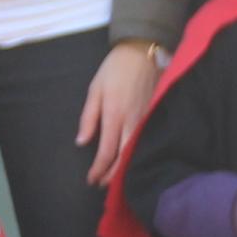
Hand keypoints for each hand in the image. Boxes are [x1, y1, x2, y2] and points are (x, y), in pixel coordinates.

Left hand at [78, 41, 160, 188]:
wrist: (141, 52)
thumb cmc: (115, 69)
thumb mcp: (94, 90)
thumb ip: (88, 118)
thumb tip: (82, 142)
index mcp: (114, 115)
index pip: (107, 152)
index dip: (99, 169)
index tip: (91, 179)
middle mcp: (132, 121)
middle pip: (124, 157)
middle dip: (112, 175)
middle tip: (102, 185)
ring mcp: (145, 119)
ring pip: (135, 151)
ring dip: (124, 168)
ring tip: (113, 177)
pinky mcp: (154, 115)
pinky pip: (145, 141)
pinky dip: (135, 154)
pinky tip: (129, 159)